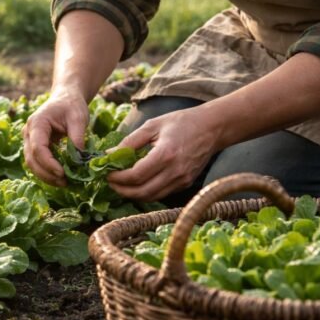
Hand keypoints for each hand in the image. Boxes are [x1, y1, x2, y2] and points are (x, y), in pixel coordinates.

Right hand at [23, 92, 88, 185]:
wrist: (66, 99)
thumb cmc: (72, 105)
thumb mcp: (78, 118)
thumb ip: (77, 137)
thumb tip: (79, 160)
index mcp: (37, 123)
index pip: (38, 148)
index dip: (48, 163)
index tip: (62, 173)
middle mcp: (28, 133)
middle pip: (31, 159)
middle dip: (46, 174)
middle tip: (64, 182)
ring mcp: (30, 140)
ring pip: (32, 164)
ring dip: (46, 176)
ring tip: (64, 183)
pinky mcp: (35, 147)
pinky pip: (38, 163)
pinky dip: (48, 172)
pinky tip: (61, 178)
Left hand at [107, 106, 221, 200]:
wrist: (212, 128)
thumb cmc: (181, 122)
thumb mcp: (152, 126)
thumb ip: (129, 142)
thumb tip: (109, 155)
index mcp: (165, 154)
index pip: (135, 176)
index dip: (118, 178)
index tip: (107, 173)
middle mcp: (175, 171)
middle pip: (142, 192)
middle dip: (122, 190)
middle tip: (110, 182)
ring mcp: (182, 180)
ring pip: (151, 197)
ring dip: (133, 194)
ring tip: (121, 184)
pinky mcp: (186, 183)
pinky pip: (161, 194)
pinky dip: (146, 192)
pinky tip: (137, 183)